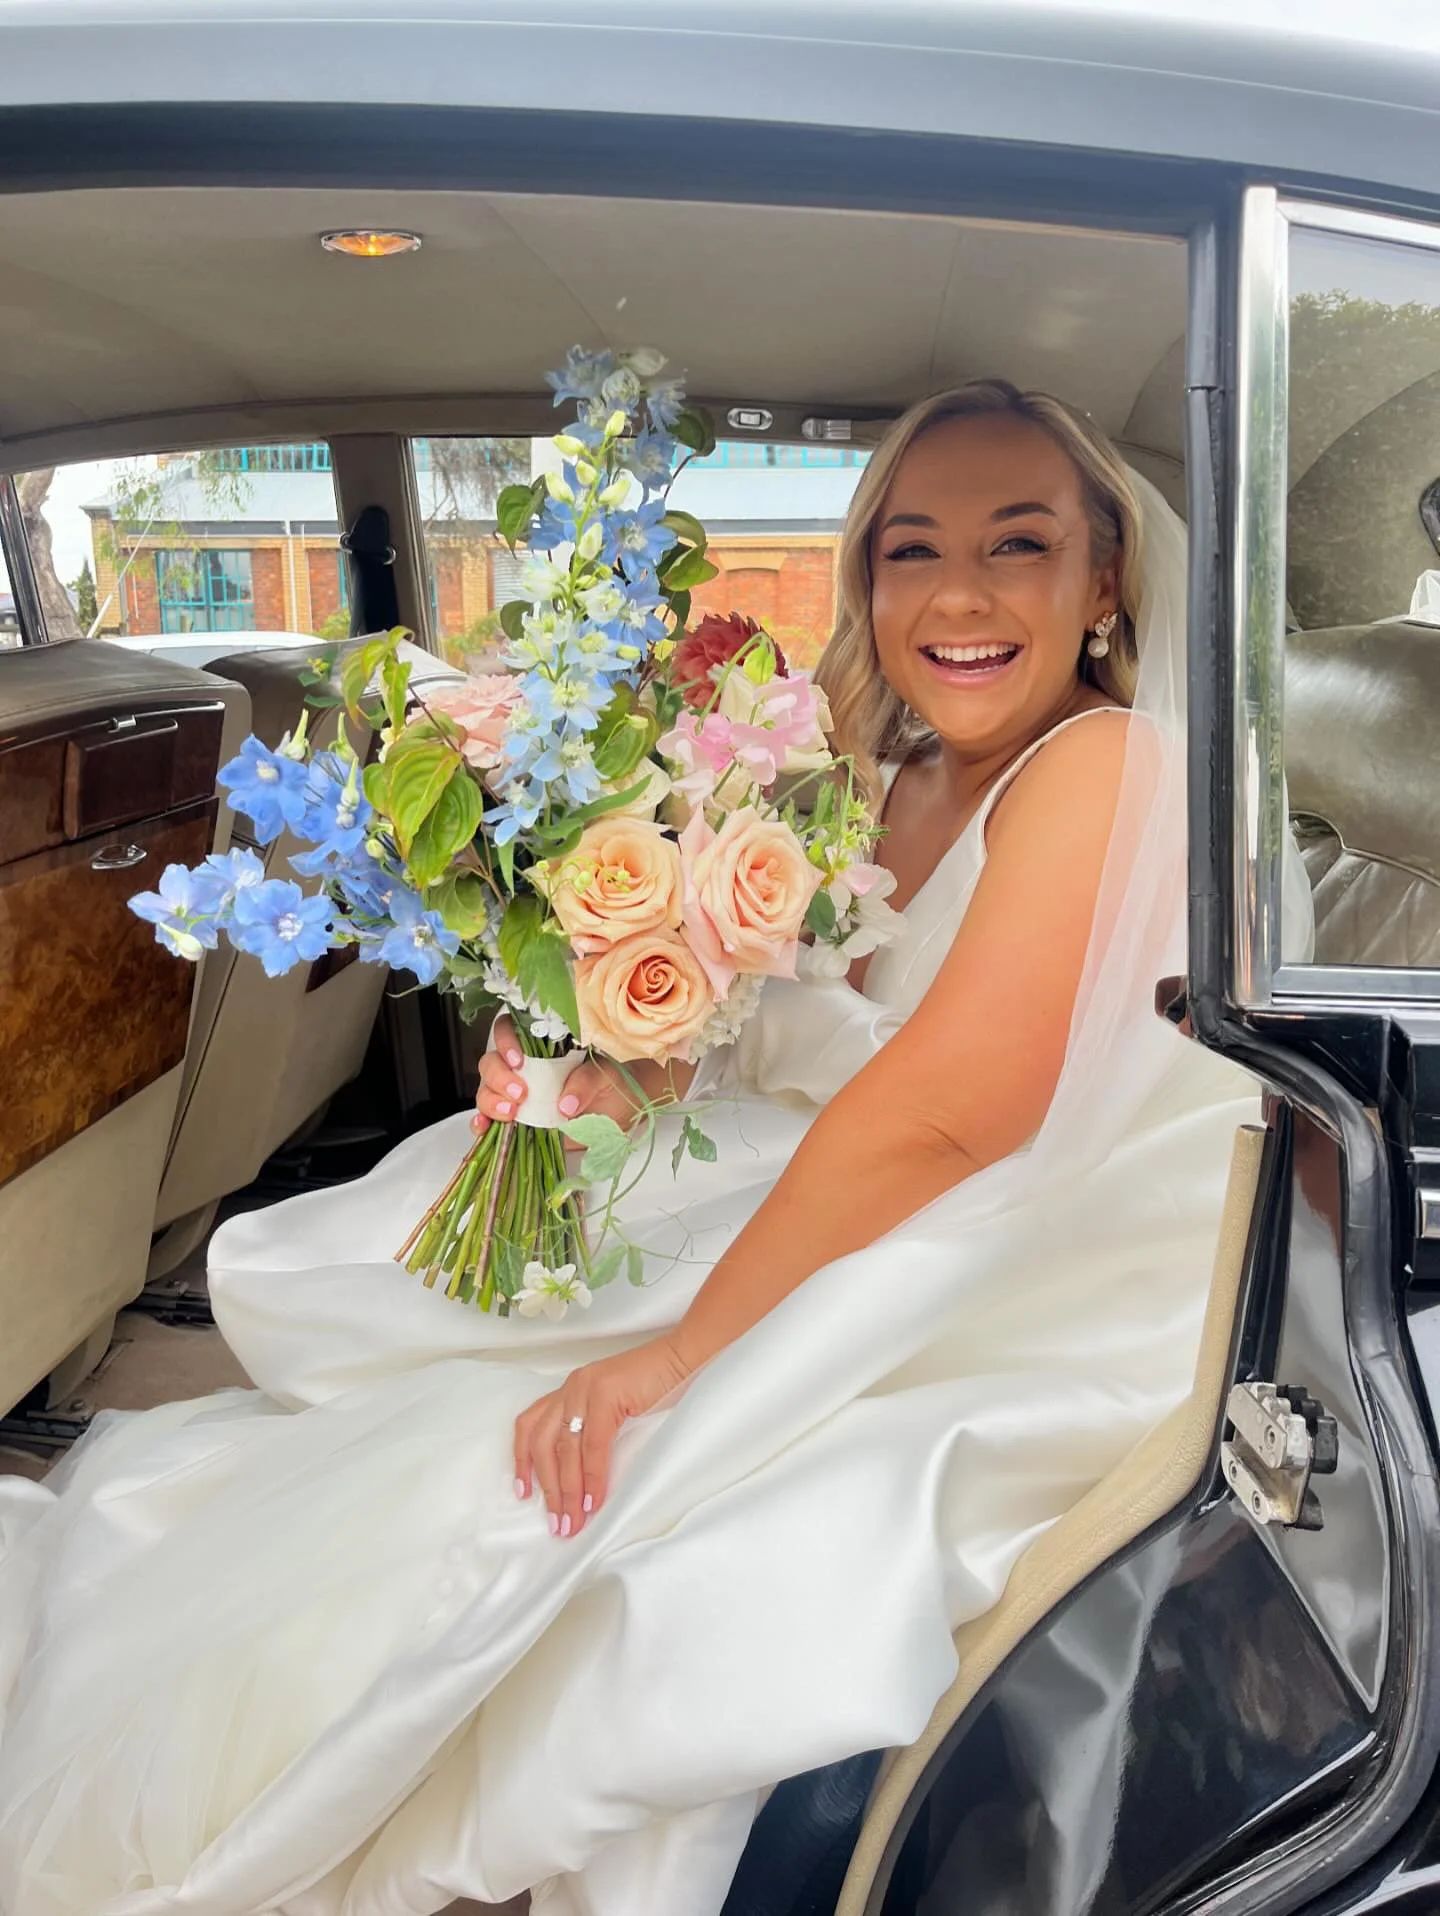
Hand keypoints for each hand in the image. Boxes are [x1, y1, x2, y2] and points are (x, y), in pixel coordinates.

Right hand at [473, 1014, 644, 1136]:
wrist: (622, 1110)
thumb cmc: (612, 1083)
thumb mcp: (605, 1076)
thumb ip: (587, 1081)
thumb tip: (566, 1103)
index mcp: (542, 1045)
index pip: (510, 1031)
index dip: (506, 1042)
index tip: (518, 1061)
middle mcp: (524, 1067)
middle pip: (492, 1063)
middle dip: (498, 1078)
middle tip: (519, 1094)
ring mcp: (517, 1094)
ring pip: (487, 1090)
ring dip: (490, 1101)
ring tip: (511, 1115)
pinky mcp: (518, 1120)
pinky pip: (490, 1118)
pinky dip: (482, 1123)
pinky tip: (484, 1129)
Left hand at [514, 1337, 692, 1536]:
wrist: (684, 1357)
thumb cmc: (655, 1386)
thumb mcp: (613, 1409)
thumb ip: (594, 1433)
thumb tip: (584, 1480)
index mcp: (569, 1390)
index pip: (531, 1425)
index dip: (522, 1461)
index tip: (523, 1492)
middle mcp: (571, 1387)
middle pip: (543, 1444)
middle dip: (549, 1489)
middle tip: (558, 1522)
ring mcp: (586, 1388)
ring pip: (564, 1449)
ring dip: (568, 1491)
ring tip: (573, 1520)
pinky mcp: (606, 1393)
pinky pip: (593, 1445)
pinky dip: (593, 1477)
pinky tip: (594, 1500)